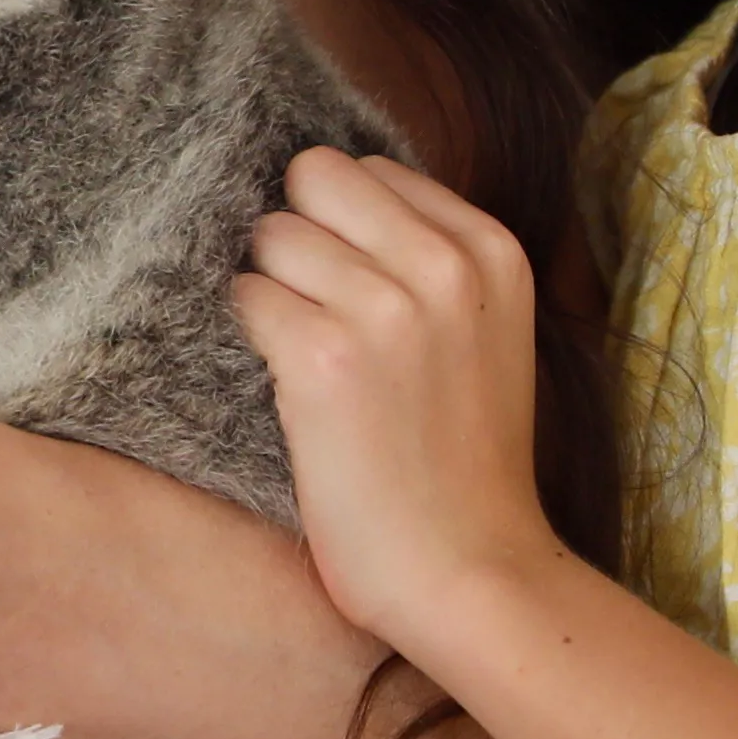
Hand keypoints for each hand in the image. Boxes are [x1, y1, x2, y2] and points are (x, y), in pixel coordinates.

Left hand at [229, 151, 561, 658]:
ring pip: (272, 237)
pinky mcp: (321, 358)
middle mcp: (443, 266)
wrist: (469, 569)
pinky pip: (246, 298)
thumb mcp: (486, 333)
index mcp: (491, 250)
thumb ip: (429, 258)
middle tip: (320, 315)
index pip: (369, 169)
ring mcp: (384, 308)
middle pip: (314, 179)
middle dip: (300, 238)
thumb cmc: (463, 462)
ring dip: (273, 293)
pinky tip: (294, 391)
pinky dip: (254, 339)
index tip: (357, 290)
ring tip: (314, 362)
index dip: (344, 226)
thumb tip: (329, 198)